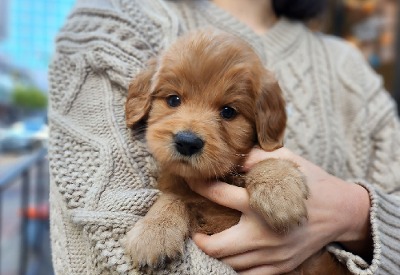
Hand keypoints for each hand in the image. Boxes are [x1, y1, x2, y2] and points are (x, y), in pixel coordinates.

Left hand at [188, 147, 370, 273]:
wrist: (342, 212)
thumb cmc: (313, 184)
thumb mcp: (288, 160)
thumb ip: (258, 157)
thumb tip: (234, 159)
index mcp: (262, 203)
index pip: (219, 194)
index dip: (200, 186)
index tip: (192, 182)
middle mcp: (263, 233)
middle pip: (217, 246)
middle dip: (200, 240)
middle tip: (197, 232)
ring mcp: (273, 255)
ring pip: (231, 265)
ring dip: (217, 255)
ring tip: (212, 244)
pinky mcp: (281, 267)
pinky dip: (236, 268)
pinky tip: (233, 257)